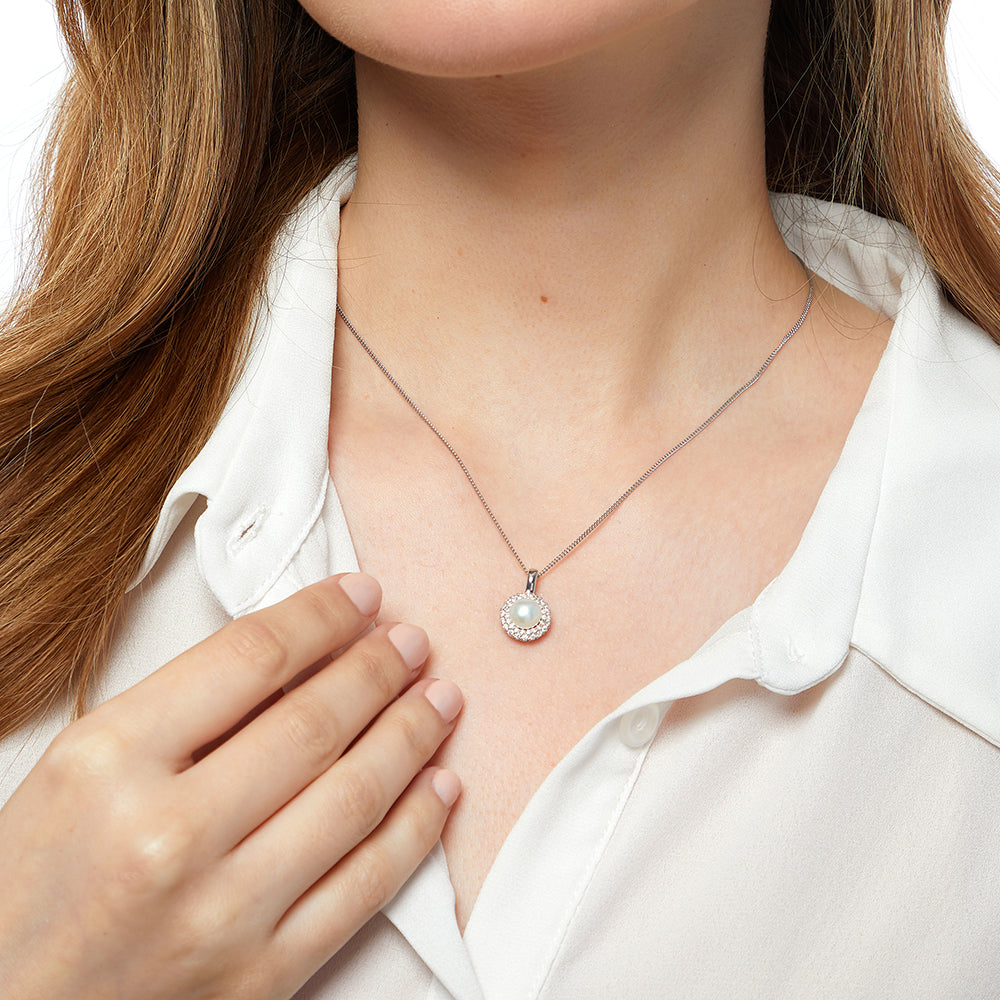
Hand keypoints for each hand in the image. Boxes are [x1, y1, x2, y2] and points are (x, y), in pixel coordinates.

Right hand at [0, 573, 461, 999]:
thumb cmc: (35, 885)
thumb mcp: (81, 767)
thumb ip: (182, 708)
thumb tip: (297, 652)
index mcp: (110, 763)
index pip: (251, 659)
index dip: (322, 617)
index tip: (361, 596)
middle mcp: (169, 836)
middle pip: (315, 724)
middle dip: (379, 669)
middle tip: (411, 641)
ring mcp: (223, 913)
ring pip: (356, 798)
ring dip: (413, 735)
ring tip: (439, 697)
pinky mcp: (263, 976)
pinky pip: (367, 887)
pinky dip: (419, 827)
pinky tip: (440, 785)